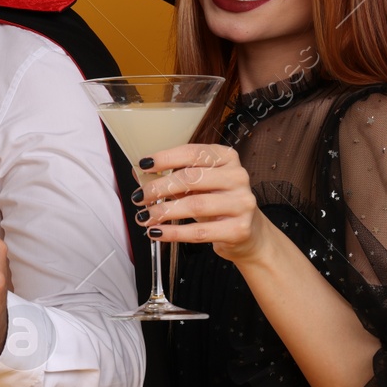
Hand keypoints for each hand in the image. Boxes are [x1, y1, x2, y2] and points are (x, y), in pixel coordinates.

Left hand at [136, 144, 269, 263]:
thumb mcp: (199, 185)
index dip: (166, 158)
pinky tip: (156, 232)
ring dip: (163, 211)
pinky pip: (200, 231)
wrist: (248, 232)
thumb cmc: (217, 202)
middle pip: (191, 178)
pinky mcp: (239, 229)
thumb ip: (173, 176)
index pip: (193, 152)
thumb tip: (139, 172)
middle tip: (139, 197)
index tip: (144, 165)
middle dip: (159, 188)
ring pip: (195, 205)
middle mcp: (238, 177)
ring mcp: (242, 203)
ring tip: (144, 217)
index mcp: (227, 158)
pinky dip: (173, 233)